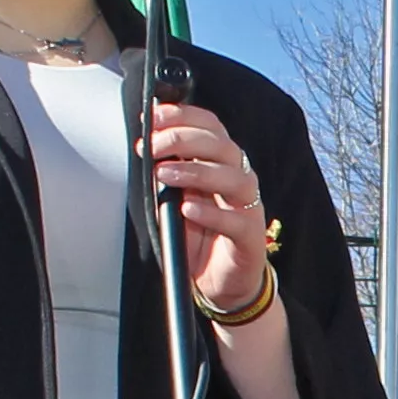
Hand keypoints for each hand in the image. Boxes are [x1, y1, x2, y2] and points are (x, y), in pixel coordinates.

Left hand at [146, 102, 282, 322]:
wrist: (221, 282)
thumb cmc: (199, 236)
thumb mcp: (176, 196)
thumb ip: (167, 169)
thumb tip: (147, 140)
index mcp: (221, 162)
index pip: (210, 126)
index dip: (183, 116)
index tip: (153, 117)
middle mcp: (239, 178)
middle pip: (221, 146)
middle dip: (183, 139)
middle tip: (152, 146)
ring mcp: (248, 207)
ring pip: (233, 178)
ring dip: (196, 172)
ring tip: (163, 175)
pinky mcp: (250, 237)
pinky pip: (236, 221)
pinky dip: (211, 214)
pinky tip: (188, 210)